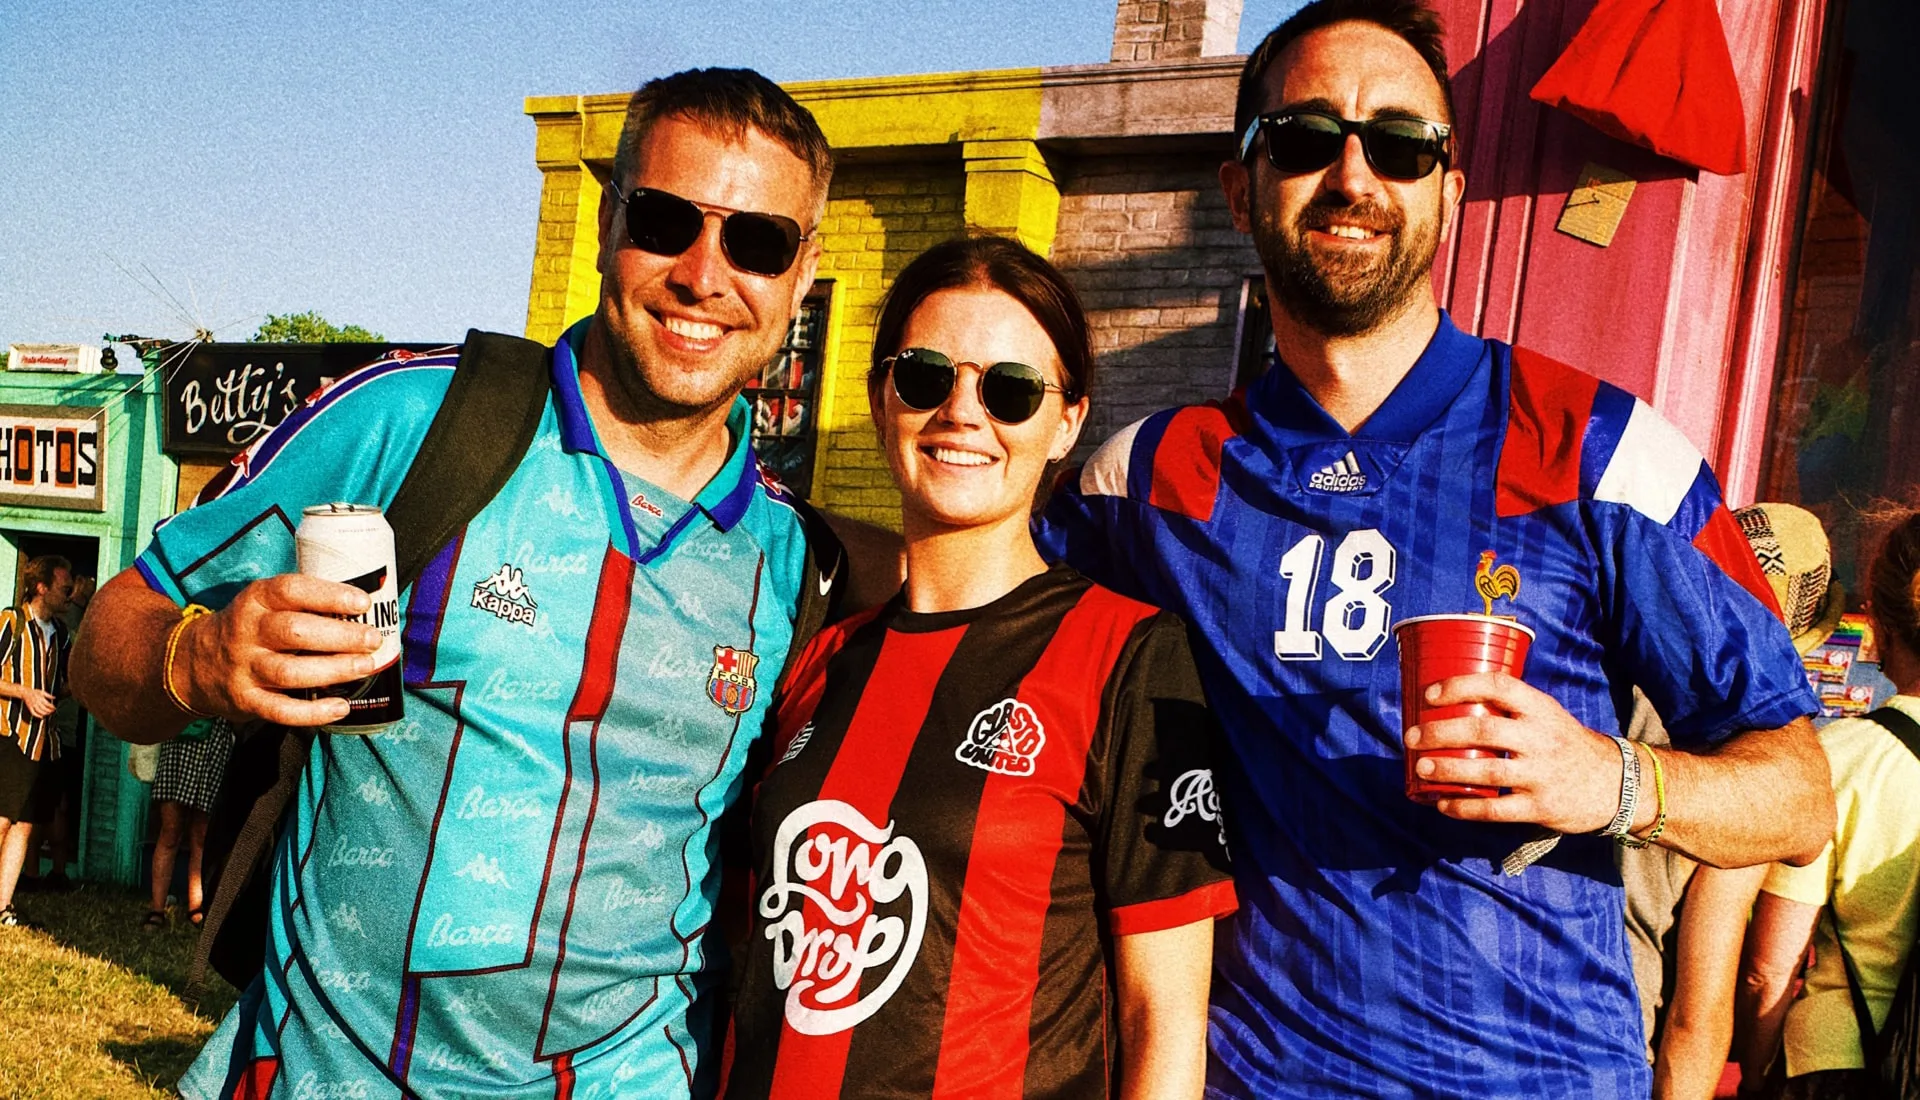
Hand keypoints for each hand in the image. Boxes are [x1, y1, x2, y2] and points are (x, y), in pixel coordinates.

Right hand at [21, 688, 54, 718]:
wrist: (25, 692)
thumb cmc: (34, 692)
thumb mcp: (42, 692)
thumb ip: (48, 695)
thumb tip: (54, 697)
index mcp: (40, 698)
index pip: (47, 704)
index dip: (52, 707)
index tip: (54, 708)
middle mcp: (37, 702)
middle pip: (44, 708)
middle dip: (49, 711)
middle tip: (52, 712)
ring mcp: (33, 705)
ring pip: (39, 711)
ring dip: (44, 713)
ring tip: (48, 714)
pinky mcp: (29, 707)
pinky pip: (33, 713)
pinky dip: (37, 716)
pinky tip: (41, 717)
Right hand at [177, 574, 380, 726]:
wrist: (191, 662)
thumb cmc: (249, 629)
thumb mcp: (264, 604)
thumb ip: (303, 603)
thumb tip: (365, 605)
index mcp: (256, 600)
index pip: (292, 590)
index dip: (330, 595)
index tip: (363, 602)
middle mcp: (247, 632)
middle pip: (295, 632)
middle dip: (340, 636)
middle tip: (373, 639)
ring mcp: (244, 668)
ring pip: (290, 671)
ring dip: (333, 670)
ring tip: (366, 667)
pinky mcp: (245, 699)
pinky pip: (280, 710)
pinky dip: (313, 712)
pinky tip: (341, 706)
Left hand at [1404, 671, 1628, 832]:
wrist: (1617, 783)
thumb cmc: (1568, 744)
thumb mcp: (1549, 715)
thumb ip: (1512, 708)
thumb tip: (1453, 700)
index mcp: (1541, 709)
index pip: (1499, 687)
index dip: (1461, 686)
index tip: (1430, 695)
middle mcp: (1541, 739)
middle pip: (1484, 729)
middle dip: (1441, 732)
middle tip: (1411, 736)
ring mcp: (1541, 775)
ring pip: (1487, 771)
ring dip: (1447, 771)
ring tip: (1420, 769)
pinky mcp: (1541, 807)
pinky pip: (1496, 809)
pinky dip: (1466, 808)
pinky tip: (1443, 805)